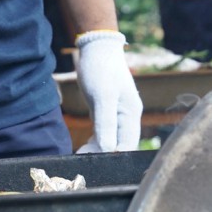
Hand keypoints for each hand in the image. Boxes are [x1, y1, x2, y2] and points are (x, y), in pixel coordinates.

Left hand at [73, 31, 141, 152]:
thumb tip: (109, 149)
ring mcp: (116, 114)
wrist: (96, 47)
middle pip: (120, 146)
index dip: (114, 158)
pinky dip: (94, 142)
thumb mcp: (103, 95)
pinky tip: (83, 148)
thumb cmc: (102, 68)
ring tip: (80, 157)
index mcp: (131, 114)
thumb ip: (106, 122)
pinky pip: (102, 133)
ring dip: (97, 150)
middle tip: (84, 162)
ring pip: (110, 140)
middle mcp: (126, 117)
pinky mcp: (104, 111)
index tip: (96, 164)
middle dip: (105, 156)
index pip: (128, 145)